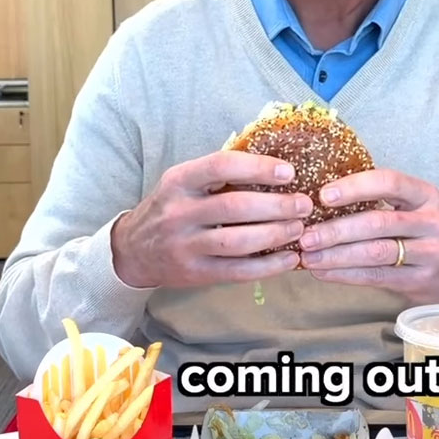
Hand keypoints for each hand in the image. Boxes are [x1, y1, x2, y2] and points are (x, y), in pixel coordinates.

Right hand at [111, 151, 312, 288]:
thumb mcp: (185, 182)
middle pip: (236, 207)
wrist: (133, 250)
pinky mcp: (194, 274)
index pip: (221, 166)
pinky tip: (289, 259)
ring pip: (238, 241)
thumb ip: (220, 173)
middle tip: (304, 204)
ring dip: (275, 235)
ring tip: (299, 229)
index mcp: (180, 180)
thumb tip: (275, 164)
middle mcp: (179, 211)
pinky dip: (268, 266)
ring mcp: (185, 245)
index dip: (258, 168)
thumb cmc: (172, 207)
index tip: (289, 172)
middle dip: (277, 206)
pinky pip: (237, 271)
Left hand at [298, 169, 438, 305]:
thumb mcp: (408, 207)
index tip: (323, 195)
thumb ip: (375, 199)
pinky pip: (377, 277)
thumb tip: (318, 199)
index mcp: (426, 194)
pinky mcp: (421, 279)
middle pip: (378, 222)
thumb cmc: (417, 230)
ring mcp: (430, 252)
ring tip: (308, 256)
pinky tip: (323, 272)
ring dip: (336, 255)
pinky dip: (345, 275)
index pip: (389, 182)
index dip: (355, 187)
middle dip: (337, 230)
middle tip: (305, 235)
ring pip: (376, 252)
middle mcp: (433, 221)